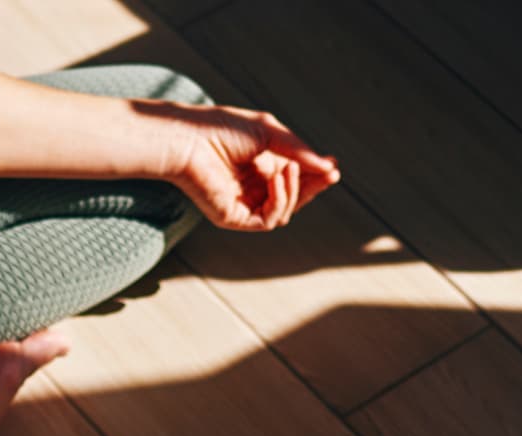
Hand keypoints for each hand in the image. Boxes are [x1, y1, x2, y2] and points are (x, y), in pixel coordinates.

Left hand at [154, 103, 340, 230]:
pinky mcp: (234, 217)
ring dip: (295, 189)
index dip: (316, 173)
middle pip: (294, 197)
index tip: (333, 164)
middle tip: (330, 173)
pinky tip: (276, 178)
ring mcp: (244, 204)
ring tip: (288, 167)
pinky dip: (280, 200)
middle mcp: (253, 188)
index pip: (295, 177)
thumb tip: (330, 168)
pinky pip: (269, 220)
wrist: (188, 139)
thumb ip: (299, 150)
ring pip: (285, 211)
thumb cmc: (221, 129)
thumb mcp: (269, 133)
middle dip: (314, 185)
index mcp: (260, 166)